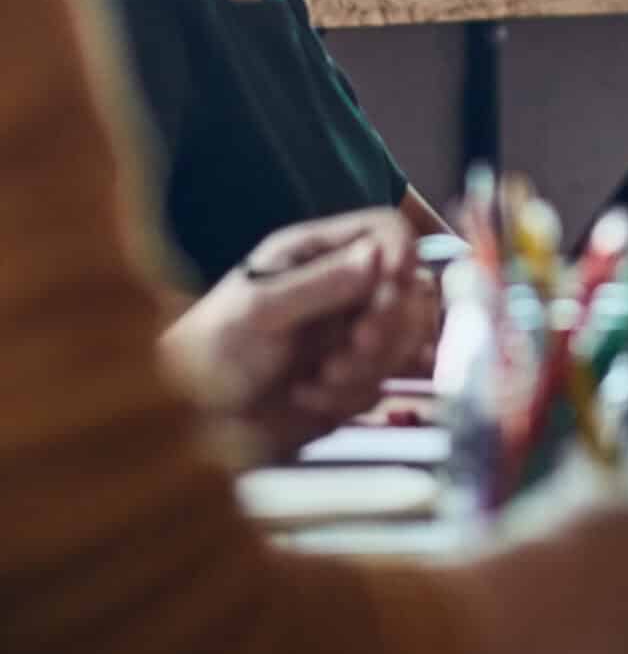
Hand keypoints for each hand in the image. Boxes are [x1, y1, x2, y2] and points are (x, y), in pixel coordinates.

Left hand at [161, 210, 427, 459]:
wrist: (191, 423)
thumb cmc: (210, 352)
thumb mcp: (260, 311)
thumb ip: (321, 282)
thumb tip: (378, 255)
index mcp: (316, 253)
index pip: (385, 231)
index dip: (401, 253)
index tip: (393, 284)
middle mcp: (341, 287)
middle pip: (410, 286)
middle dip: (390, 319)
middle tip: (356, 344)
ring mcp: (349, 333)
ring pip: (403, 337)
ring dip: (371, 362)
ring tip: (322, 377)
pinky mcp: (351, 378)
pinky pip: (382, 380)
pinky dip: (351, 393)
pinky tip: (308, 396)